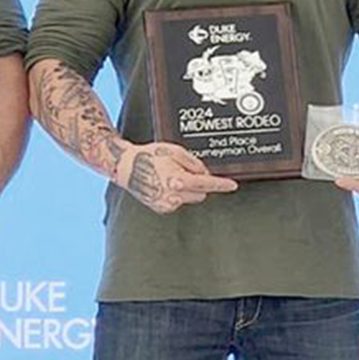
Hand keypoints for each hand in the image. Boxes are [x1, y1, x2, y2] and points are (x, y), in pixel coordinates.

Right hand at [113, 142, 237, 213]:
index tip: (232, 185)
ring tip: (171, 176)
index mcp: (179, 180)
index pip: (207, 184)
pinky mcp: (162, 208)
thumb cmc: (149, 156)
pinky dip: (177, 194)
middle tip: (185, 171)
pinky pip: (178, 201)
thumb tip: (205, 174)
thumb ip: (194, 164)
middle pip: (200, 193)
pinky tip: (165, 184)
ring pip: (190, 198)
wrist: (127, 167)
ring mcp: (167, 203)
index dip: (221, 184)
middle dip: (199, 184)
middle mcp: (173, 195)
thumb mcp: (176, 151)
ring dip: (188, 189)